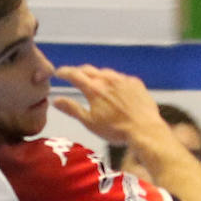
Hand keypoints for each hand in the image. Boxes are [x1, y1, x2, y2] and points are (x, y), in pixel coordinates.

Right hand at [52, 64, 166, 146]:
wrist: (144, 129)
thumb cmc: (116, 130)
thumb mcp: (89, 122)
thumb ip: (72, 109)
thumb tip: (56, 101)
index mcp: (94, 89)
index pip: (74, 75)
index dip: (64, 72)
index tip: (59, 73)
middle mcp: (108, 80)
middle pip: (89, 70)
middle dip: (79, 71)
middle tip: (73, 76)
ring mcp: (123, 79)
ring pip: (105, 72)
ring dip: (96, 75)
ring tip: (94, 83)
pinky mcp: (135, 83)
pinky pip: (121, 78)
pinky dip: (113, 81)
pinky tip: (114, 90)